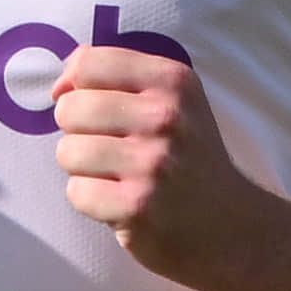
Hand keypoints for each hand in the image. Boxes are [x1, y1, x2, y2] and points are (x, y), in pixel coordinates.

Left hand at [47, 37, 285, 290]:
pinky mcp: (137, 207)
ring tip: (115, 177)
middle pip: (70, 109)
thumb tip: (58, 88)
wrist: (231, 227)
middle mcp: (165, 117)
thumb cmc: (189, 159)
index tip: (87, 107)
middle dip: (77, 132)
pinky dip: (90, 201)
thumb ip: (120, 80)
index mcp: (173, 82)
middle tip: (109, 150)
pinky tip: (120, 203)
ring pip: (67, 151)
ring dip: (82, 169)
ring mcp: (152, 164)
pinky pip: (76, 192)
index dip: (74, 87)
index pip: (88, 64)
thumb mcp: (176, 102)